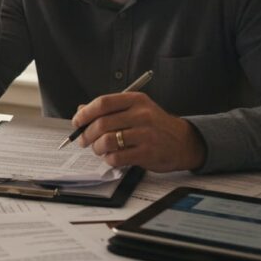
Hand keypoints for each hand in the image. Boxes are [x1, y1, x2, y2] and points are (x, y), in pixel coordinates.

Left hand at [71, 93, 206, 171]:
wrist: (183, 142)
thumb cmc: (155, 125)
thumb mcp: (136, 110)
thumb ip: (110, 109)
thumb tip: (81, 111)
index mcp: (136, 100)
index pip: (103, 103)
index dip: (85, 113)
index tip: (77, 122)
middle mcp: (141, 114)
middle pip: (101, 124)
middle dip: (87, 134)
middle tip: (83, 140)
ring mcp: (145, 134)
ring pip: (106, 141)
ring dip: (97, 148)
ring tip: (99, 149)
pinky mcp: (147, 152)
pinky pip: (116, 157)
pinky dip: (109, 159)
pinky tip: (112, 157)